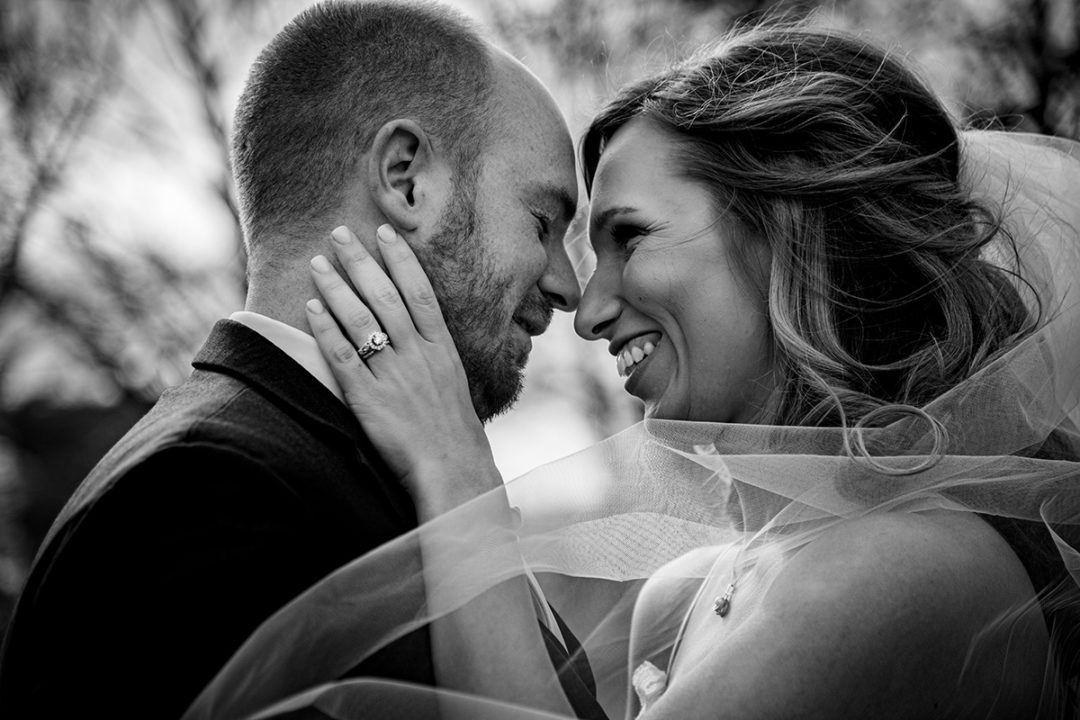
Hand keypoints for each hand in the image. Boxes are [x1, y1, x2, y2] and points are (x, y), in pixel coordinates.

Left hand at [305, 224, 502, 514]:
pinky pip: (345, 356)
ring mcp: (393, 375)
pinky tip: (312, 306)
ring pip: (362, 319)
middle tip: (340, 232)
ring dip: (338, 286)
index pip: (419, 292)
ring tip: (319, 261)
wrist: (453, 469)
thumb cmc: (454, 431)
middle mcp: (417, 355)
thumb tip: (416, 331)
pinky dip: (327, 329)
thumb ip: (432, 354)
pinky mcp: (369, 399)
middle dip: (362, 260)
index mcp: (441, 348)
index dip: (400, 259)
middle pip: (385, 296)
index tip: (384, 231)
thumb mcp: (453, 382)